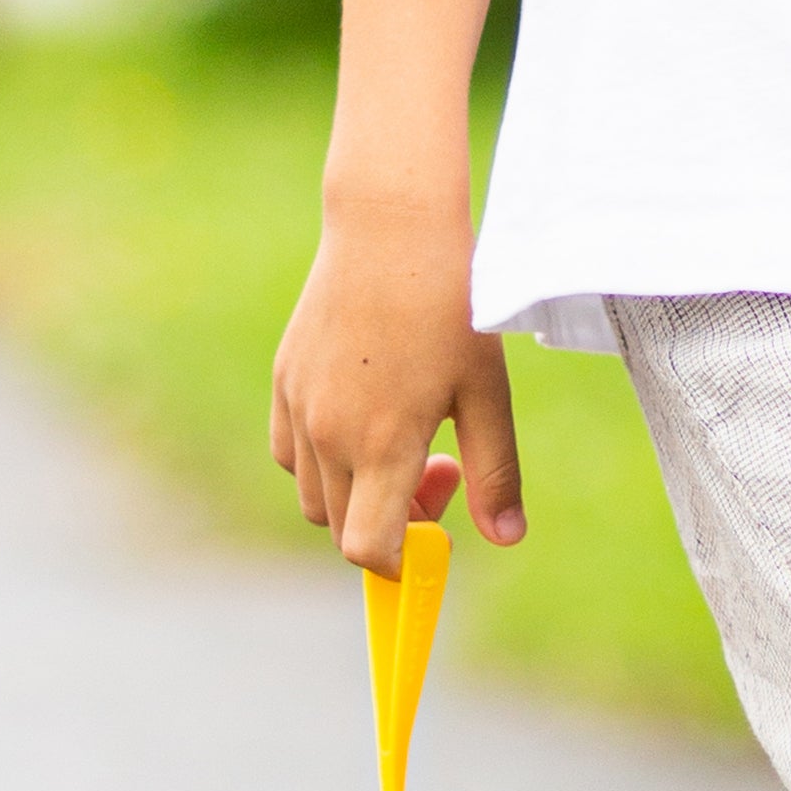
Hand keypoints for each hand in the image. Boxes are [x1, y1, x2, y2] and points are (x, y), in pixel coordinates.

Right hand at [270, 192, 526, 572]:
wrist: (391, 229)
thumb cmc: (451, 307)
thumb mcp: (487, 392)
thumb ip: (494, 472)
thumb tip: (507, 539)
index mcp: (383, 444)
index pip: (368, 551)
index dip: (402, 562)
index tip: (437, 531)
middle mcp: (329, 434)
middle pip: (343, 529)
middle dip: (392, 522)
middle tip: (441, 466)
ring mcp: (299, 407)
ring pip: (314, 496)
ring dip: (356, 494)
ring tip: (404, 438)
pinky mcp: (283, 380)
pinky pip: (290, 454)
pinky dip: (322, 462)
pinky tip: (363, 416)